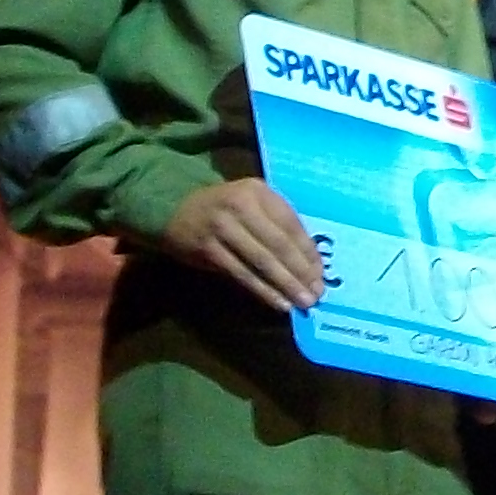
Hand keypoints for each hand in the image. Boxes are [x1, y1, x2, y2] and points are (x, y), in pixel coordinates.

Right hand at [163, 178, 326, 311]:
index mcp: (258, 191)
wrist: (174, 209)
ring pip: (261, 261)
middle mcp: (241, 205)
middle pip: (279, 243)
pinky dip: (263, 290)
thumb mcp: (252, 202)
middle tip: (317, 293)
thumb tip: (309, 262)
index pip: (291, 224)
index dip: (308, 251)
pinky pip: (242, 274)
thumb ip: (277, 223)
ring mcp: (222, 227)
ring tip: (303, 302)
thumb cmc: (224, 209)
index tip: (321, 273)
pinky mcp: (208, 250)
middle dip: (300, 271)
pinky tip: (278, 303)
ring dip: (285, 284)